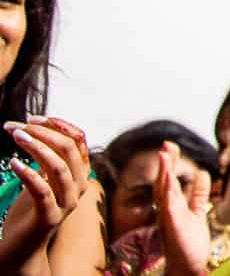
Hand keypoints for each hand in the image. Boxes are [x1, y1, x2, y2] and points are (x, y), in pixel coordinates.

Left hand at [0, 116, 90, 250]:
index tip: (34, 118)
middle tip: (19, 126)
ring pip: (59, 167)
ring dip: (37, 148)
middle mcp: (79, 186)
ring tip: (16, 138)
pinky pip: (42, 191)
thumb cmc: (31, 210)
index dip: (59, 124)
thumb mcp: (42, 178)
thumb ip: (48, 158)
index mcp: (81, 173)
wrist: (24, 247)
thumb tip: (40, 128)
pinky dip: (28, 174)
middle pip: (69, 149)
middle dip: (44, 133)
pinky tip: (13, 163)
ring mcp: (67, 202)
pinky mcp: (50, 217)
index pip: (79, 139)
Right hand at [155, 141, 213, 275]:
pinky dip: (168, 192)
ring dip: (164, 172)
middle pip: (164, 182)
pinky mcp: (173, 226)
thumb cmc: (190, 244)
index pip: (170, 181)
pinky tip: (168, 180)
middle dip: (165, 163)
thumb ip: (198, 196)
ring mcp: (169, 218)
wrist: (188, 267)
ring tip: (164, 154)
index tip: (170, 146)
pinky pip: (169, 207)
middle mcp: (168, 211)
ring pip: (164, 191)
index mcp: (173, 207)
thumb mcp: (197, 214)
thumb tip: (202, 174)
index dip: (170, 164)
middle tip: (167, 144)